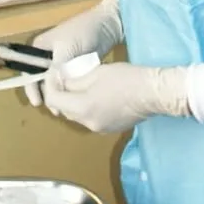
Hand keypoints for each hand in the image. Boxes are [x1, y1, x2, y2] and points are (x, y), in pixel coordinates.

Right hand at [24, 0, 122, 108]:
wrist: (108, 25)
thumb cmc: (83, 31)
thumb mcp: (67, 48)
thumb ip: (56, 67)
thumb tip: (49, 87)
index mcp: (39, 48)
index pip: (29, 72)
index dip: (31, 88)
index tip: (37, 103)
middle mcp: (47, 57)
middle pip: (41, 80)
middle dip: (47, 95)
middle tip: (55, 110)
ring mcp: (61, 63)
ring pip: (55, 84)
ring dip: (59, 96)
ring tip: (64, 109)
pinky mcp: (74, 68)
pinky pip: (68, 83)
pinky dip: (69, 92)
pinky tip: (74, 101)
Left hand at [39, 61, 190, 134]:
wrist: (153, 93)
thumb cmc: (126, 79)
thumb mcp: (95, 74)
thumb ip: (74, 81)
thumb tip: (63, 83)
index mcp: (82, 108)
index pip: (54, 100)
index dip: (50, 86)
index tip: (55, 74)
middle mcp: (88, 123)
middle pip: (65, 110)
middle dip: (62, 94)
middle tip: (66, 78)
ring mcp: (100, 128)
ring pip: (78, 115)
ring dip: (75, 102)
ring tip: (83, 86)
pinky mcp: (111, 129)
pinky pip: (92, 118)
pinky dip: (89, 108)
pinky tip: (98, 96)